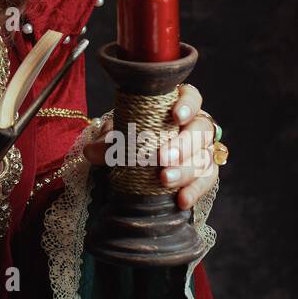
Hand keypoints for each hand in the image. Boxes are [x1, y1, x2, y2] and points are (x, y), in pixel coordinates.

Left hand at [81, 82, 219, 211]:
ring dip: (186, 170)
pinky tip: (182, 200)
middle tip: (163, 157)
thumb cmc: (129, 139)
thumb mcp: (116, 136)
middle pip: (201, 130)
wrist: (133, 164)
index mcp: (175, 106)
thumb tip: (91, 151)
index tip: (176, 115)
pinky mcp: (203, 174)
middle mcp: (194, 126)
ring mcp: (202, 150)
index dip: (188, 105)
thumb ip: (107, 142)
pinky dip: (195, 191)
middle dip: (184, 144)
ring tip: (165, 180)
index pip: (191, 97)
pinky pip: (206, 181)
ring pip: (204, 157)